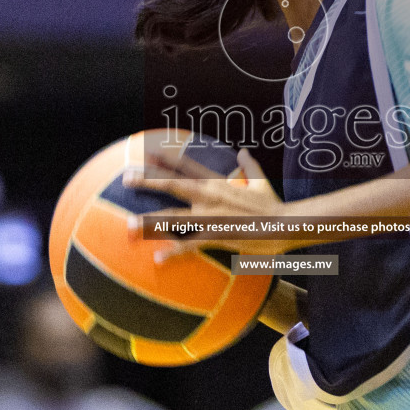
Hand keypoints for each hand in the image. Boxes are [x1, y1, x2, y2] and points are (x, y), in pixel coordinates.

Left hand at [124, 147, 291, 258]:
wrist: (284, 223)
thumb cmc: (272, 203)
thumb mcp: (261, 180)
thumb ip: (249, 165)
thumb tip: (244, 151)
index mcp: (216, 183)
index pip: (186, 166)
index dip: (165, 159)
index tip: (145, 153)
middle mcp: (208, 196)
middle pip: (172, 185)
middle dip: (148, 181)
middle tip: (126, 178)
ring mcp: (210, 216)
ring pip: (174, 218)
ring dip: (150, 222)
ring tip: (128, 225)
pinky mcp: (216, 235)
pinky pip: (190, 246)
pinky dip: (174, 253)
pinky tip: (158, 258)